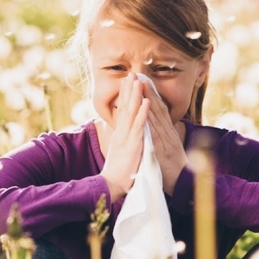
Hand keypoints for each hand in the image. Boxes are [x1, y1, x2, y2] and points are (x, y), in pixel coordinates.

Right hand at [100, 73, 150, 201]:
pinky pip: (139, 126)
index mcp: (120, 133)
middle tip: (131, 74)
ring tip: (138, 81)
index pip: (122, 110)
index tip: (127, 82)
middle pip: (125, 107)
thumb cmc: (118, 171)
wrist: (112, 184)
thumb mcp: (120, 151)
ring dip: (135, 95)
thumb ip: (122, 140)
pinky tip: (146, 101)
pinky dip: (143, 113)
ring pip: (131, 112)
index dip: (125, 95)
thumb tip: (122, 133)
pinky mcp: (133, 144)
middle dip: (128, 90)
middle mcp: (121, 132)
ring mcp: (126, 137)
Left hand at [143, 82, 187, 195]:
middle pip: (158, 108)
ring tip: (141, 84)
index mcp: (168, 132)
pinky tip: (146, 108)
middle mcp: (168, 132)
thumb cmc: (173, 168)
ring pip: (157, 116)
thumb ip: (163, 137)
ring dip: (148, 99)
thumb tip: (158, 128)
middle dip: (148, 91)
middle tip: (139, 75)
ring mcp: (166, 139)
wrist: (183, 184)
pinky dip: (151, 119)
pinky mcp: (163, 148)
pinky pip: (155, 132)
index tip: (142, 81)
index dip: (151, 95)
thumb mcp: (168, 149)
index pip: (159, 110)